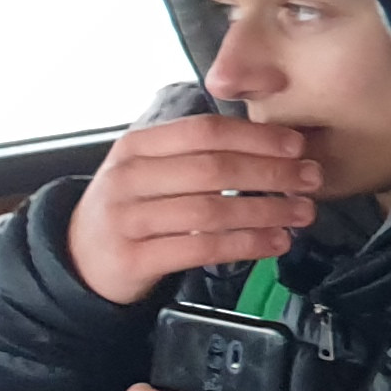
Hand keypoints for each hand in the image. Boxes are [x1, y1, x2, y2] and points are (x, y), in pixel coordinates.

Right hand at [68, 118, 319, 305]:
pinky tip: (276, 242)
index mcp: (137, 146)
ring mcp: (129, 219)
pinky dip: (246, 244)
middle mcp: (129, 178)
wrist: (79, 256)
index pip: (204, 132)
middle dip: (272, 173)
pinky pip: (202, 248)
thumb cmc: (132, 207)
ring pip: (212, 211)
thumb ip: (195, 153)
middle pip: (214, 169)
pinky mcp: (135, 258)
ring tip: (302, 212)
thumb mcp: (149, 168)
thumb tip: (271, 144)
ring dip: (267, 211)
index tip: (296, 145)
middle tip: (311, 179)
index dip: (255, 137)